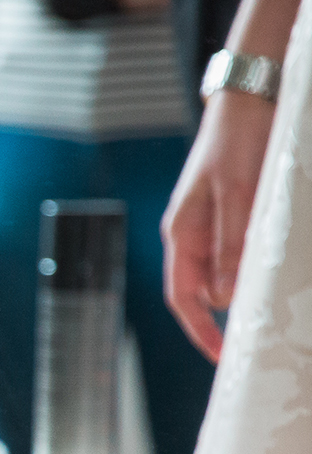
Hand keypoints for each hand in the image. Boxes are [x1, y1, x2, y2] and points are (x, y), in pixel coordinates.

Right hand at [162, 90, 276, 360]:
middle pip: (200, 291)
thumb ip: (231, 245)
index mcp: (182, 233)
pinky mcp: (228, 213)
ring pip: (220, 273)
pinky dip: (250, 269)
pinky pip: (234, 253)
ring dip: (242, 290)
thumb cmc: (241, 142)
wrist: (250, 97)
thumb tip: (222, 297)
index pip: (182, 297)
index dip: (200, 330)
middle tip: (256, 335)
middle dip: (223, 316)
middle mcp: (190, 234)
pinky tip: (271, 271)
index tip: (221, 356)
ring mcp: (208, 224)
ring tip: (269, 306)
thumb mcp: (241, 195)